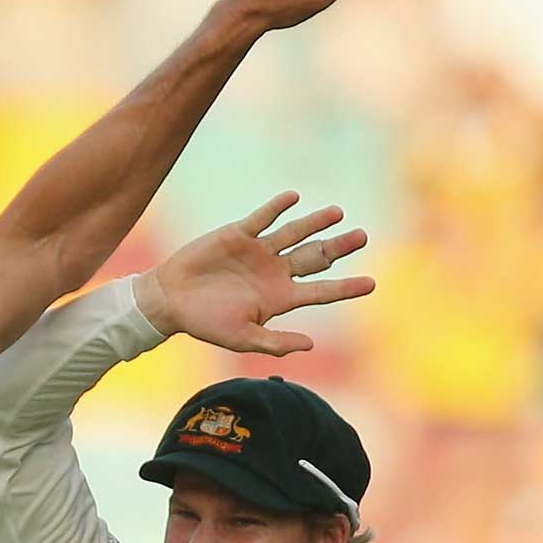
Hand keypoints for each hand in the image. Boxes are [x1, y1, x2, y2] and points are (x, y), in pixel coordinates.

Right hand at [133, 192, 372, 354]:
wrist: (171, 300)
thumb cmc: (206, 323)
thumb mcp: (242, 338)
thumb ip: (276, 342)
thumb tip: (311, 344)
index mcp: (280, 298)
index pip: (321, 291)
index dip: (346, 287)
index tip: (372, 284)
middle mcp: (275, 272)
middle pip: (315, 257)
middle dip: (339, 247)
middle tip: (363, 236)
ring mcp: (259, 251)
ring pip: (295, 234)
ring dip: (316, 223)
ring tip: (337, 213)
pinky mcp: (239, 234)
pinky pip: (263, 217)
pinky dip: (277, 207)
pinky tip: (293, 198)